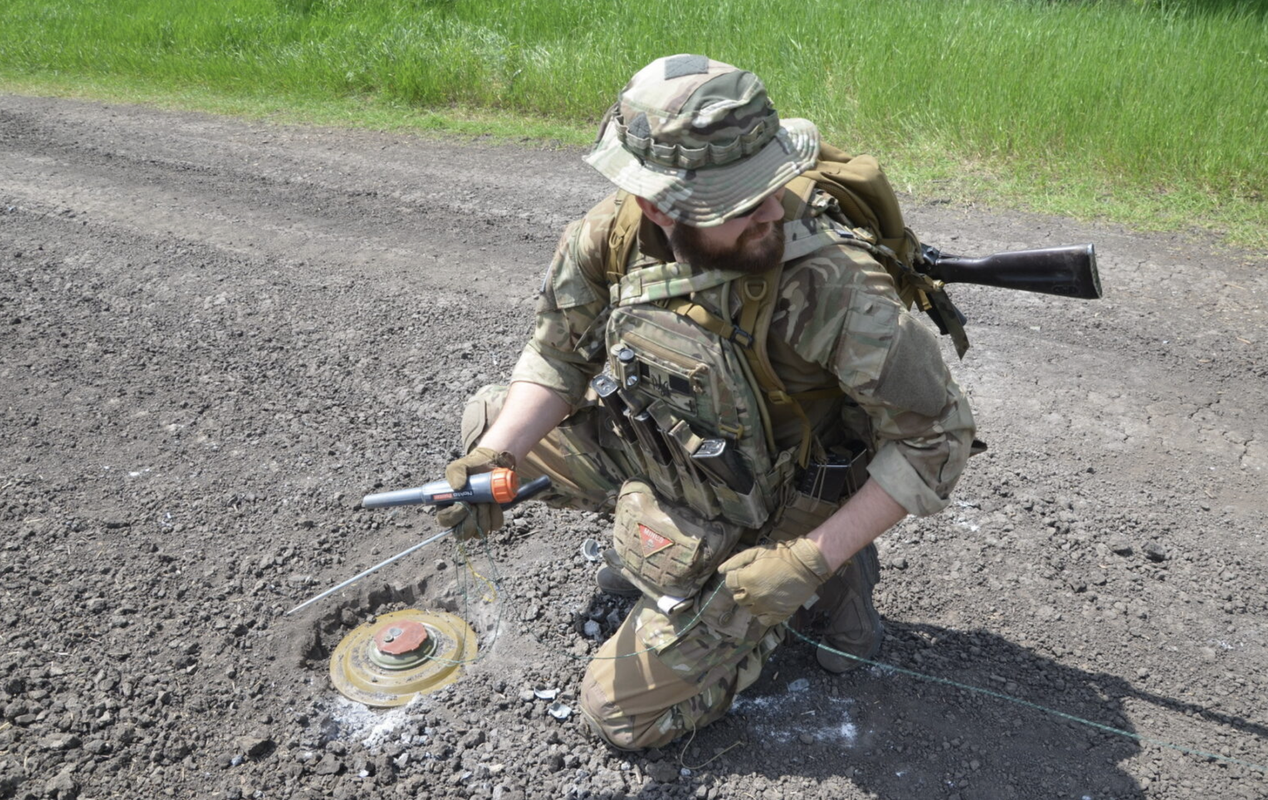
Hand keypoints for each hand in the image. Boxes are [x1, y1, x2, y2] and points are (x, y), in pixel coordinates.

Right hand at [434, 447, 514, 540]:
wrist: (494, 466)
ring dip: (485, 515)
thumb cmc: (474, 467)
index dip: (454, 515)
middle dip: (472, 518)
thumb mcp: (461, 465)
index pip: (444, 520)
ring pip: (479, 532)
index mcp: (447, 506)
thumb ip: (455, 472)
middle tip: (479, 503)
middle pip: (462, 533)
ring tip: (487, 500)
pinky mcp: (491, 521)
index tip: (464, 503)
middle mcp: (460, 518)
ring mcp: (476, 522)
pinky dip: (496, 514)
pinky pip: (495, 525)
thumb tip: (457, 487)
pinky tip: (495, 503)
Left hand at [716, 538, 832, 626]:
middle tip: (755, 582)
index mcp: (747, 580)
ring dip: (753, 602)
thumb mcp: (757, 552)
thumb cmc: (780, 556)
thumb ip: (736, 561)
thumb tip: (720, 570)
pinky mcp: (778, 614)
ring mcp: (766, 607)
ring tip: (763, 592)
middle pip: (738, 598)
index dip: (736, 577)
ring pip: (749, 610)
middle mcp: (754, 596)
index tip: (744, 573)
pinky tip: (769, 604)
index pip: (730, 583)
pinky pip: (763, 620)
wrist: (805, 566)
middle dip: (742, 590)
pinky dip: (763, 614)